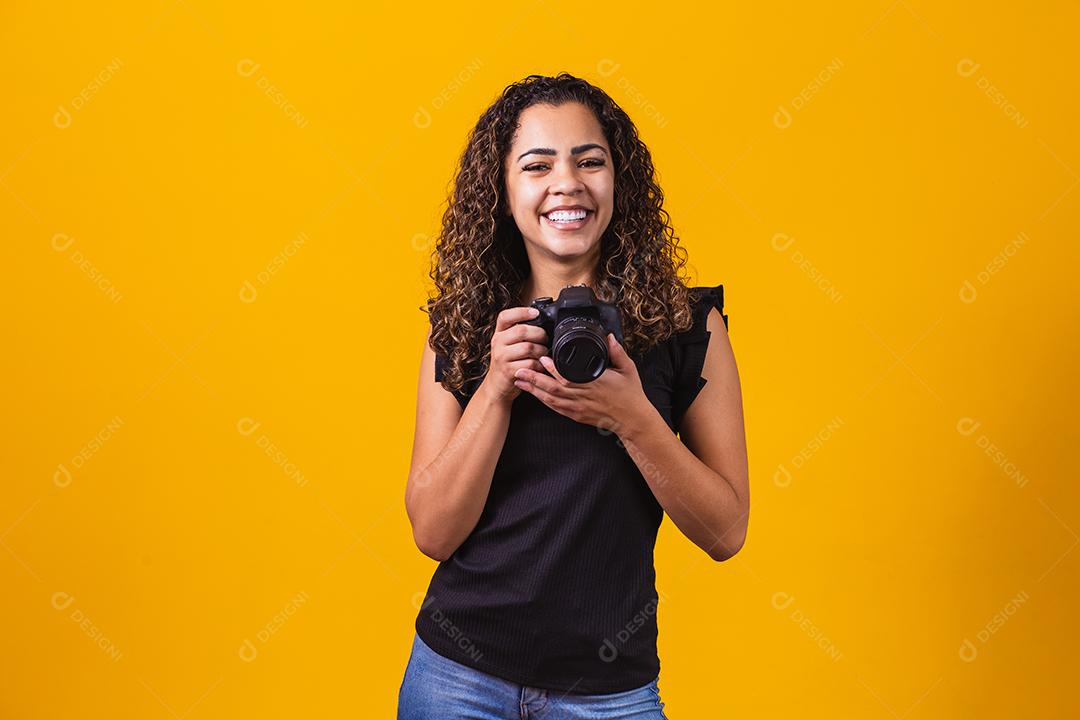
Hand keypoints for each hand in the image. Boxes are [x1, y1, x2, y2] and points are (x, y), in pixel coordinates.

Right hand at [480, 306, 548, 403]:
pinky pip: (530, 364)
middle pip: (521, 331)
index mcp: (499, 333)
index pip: (505, 316)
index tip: (536, 313)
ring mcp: (501, 357)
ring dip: (541, 350)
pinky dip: (539, 365)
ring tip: (543, 354)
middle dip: (539, 334)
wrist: (497, 386)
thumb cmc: (508, 362)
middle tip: (545, 339)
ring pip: (528, 347)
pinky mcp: (508, 371)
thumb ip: (519, 332)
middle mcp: (497, 343)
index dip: (521, 312)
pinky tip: (539, 365)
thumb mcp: (508, 344)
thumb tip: (541, 321)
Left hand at [513, 332, 650, 431]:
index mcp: (595, 383)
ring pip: (551, 399)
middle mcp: (584, 396)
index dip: (553, 369)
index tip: (542, 358)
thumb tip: (609, 337)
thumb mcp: (628, 369)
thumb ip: (617, 352)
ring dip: (534, 390)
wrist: (633, 420)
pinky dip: (543, 401)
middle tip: (519, 369)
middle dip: (534, 379)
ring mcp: (579, 408)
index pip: (569, 376)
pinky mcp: (577, 415)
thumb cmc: (630, 394)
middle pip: (553, 388)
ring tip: (520, 380)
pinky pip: (556, 408)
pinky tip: (534, 394)